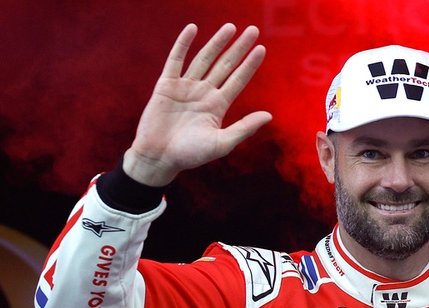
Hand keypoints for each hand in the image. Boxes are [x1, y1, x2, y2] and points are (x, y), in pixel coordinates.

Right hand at [124, 23, 271, 186]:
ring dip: (217, 43)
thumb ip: (244, 128)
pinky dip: (183, 44)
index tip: (261, 49)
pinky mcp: (166, 85)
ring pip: (204, 59)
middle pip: (225, 65)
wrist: (158, 158)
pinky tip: (193, 29)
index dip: (249, 65)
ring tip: (230, 27)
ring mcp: (185, 87)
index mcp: (217, 106)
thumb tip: (269, 115)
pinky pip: (176, 60)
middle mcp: (203, 93)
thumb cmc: (190, 155)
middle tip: (253, 30)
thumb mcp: (221, 143)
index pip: (238, 80)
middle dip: (238, 48)